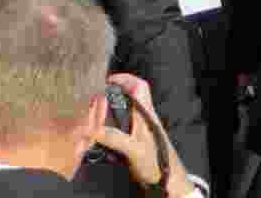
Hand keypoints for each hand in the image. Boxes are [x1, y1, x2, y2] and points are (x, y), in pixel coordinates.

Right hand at [93, 74, 195, 197]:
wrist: (168, 182)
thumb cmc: (158, 164)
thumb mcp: (134, 149)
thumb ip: (114, 137)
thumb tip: (92, 128)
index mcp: (146, 114)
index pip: (139, 86)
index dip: (125, 78)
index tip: (108, 81)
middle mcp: (143, 118)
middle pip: (129, 97)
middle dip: (112, 94)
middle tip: (96, 97)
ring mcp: (140, 129)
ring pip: (124, 111)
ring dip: (110, 110)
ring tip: (94, 113)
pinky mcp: (136, 139)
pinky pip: (121, 126)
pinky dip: (110, 125)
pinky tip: (101, 133)